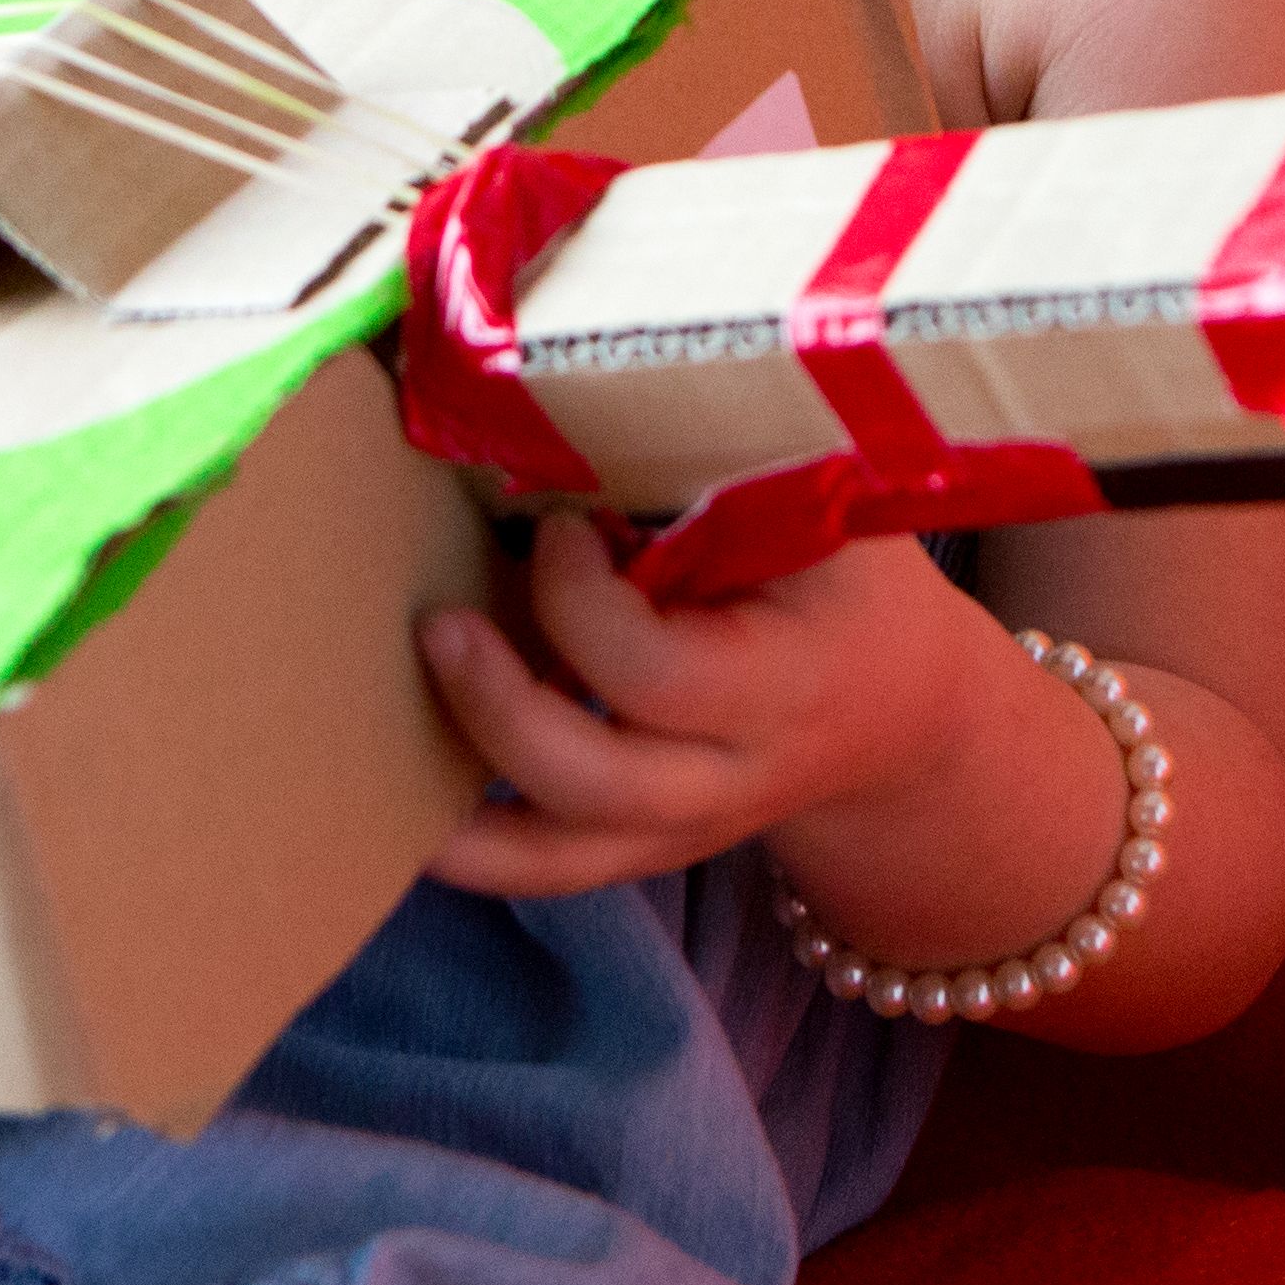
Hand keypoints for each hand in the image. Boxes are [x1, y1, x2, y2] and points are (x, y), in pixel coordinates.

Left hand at [415, 515, 1003, 897]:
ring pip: (561, 856)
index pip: (656, 672)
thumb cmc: (850, 582)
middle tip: (442, 624)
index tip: (559, 523)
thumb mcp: (828, 516)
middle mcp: (735, 778)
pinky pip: (548, 872)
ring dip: (463, 802)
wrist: (903, 709)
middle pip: (597, 782)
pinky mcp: (648, 851)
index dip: (581, 600)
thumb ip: (726, 480)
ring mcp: (688, 830)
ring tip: (381, 736)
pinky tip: (401, 807)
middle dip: (500, 707)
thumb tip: (580, 412)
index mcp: (787, 684)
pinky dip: (468, 850)